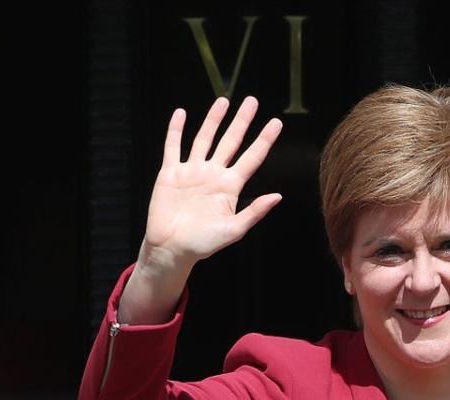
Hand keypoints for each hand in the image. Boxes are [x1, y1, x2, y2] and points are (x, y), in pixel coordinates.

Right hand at [142, 96, 282, 269]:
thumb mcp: (234, 230)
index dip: (264, 140)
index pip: (251, 157)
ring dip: (213, 120)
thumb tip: (278, 196)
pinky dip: (176, 130)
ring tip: (223, 101)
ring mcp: (192, 172)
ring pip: (204, 139)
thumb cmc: (204, 244)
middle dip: (241, 121)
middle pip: (230, 141)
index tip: (276, 122)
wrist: (172, 249)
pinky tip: (181, 114)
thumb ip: (255, 212)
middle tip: (252, 101)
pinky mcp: (171, 174)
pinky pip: (173, 147)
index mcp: (230, 187)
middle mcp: (213, 175)